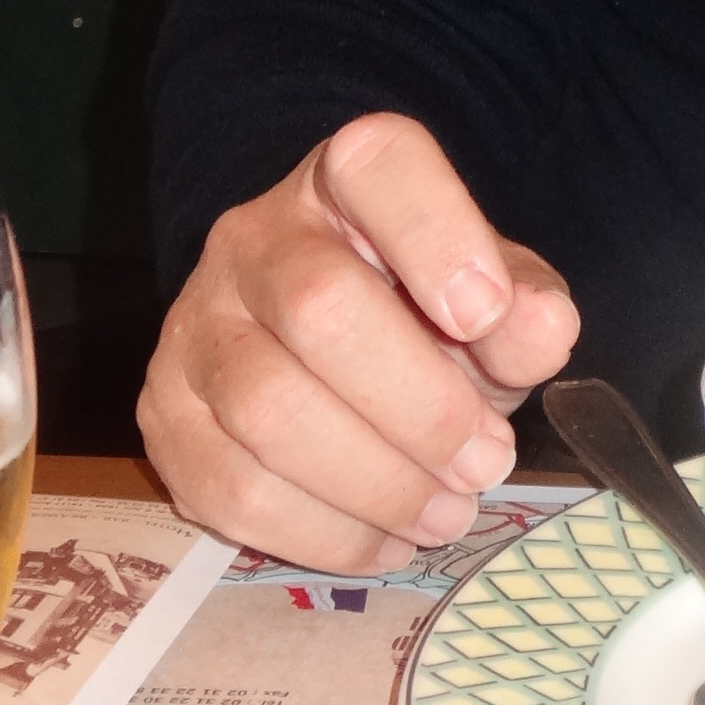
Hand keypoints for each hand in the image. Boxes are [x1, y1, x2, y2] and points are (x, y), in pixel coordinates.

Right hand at [139, 115, 580, 572]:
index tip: (485, 311)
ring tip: (448, 513)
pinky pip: (231, 489)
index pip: (376, 165)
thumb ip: (526, 308)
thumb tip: (540, 328)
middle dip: (420, 408)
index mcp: (347, 181)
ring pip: (267, 411)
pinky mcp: (165, 416)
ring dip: (376, 483)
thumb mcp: (497, 297)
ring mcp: (194, 325)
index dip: (435, 234)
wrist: (323, 344)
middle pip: (318, 308)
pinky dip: (322, 532)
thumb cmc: (425, 311)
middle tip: (486, 462)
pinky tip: (384, 540)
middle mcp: (252, 238)